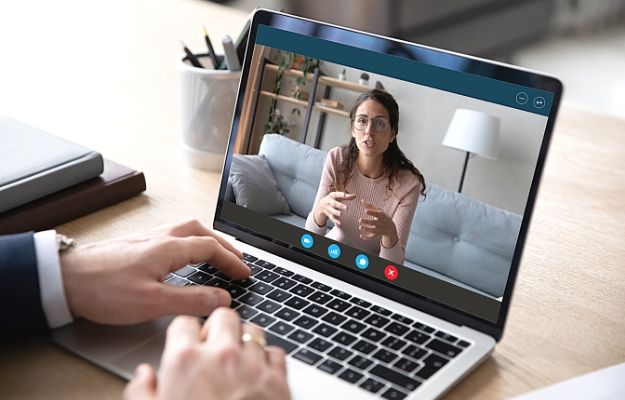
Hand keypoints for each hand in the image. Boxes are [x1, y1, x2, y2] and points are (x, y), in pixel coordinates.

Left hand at [60, 219, 249, 324]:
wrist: (63, 278)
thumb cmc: (102, 289)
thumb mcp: (152, 302)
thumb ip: (190, 300)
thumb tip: (221, 299)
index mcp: (168, 248)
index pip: (211, 248)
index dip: (232, 260)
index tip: (244, 272)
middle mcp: (160, 237)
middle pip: (201, 231)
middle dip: (223, 244)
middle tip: (236, 259)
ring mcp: (146, 238)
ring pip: (186, 230)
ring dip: (206, 240)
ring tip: (215, 254)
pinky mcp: (134, 245)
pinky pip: (172, 235)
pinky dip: (189, 242)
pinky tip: (182, 256)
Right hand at [124, 309, 290, 399]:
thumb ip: (141, 393)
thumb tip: (144, 375)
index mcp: (185, 361)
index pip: (184, 322)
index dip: (185, 333)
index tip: (187, 342)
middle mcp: (221, 355)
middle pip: (224, 316)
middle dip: (218, 328)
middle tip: (214, 347)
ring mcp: (252, 364)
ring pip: (253, 331)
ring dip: (245, 343)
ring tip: (237, 363)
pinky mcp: (278, 379)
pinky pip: (276, 353)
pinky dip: (268, 360)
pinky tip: (258, 376)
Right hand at [313, 192, 355, 226]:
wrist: (320, 205)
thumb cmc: (332, 199)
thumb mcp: (338, 196)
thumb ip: (346, 196)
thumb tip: (355, 196)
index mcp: (332, 196)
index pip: (336, 194)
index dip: (341, 195)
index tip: (345, 195)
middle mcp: (329, 202)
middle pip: (334, 203)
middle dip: (340, 205)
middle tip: (346, 207)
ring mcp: (328, 208)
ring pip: (332, 211)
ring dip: (336, 212)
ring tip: (340, 214)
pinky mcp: (328, 214)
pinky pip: (331, 218)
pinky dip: (335, 220)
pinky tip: (339, 223)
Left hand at [359, 200, 397, 247]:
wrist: (391, 228)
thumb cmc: (383, 217)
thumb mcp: (378, 210)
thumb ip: (370, 206)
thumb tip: (361, 200)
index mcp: (382, 216)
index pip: (377, 214)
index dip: (372, 212)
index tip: (365, 211)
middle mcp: (381, 223)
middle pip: (375, 223)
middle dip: (367, 222)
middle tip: (360, 220)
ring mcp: (380, 229)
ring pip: (373, 231)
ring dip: (366, 229)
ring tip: (360, 227)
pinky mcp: (377, 235)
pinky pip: (372, 237)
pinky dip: (367, 237)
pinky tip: (361, 236)